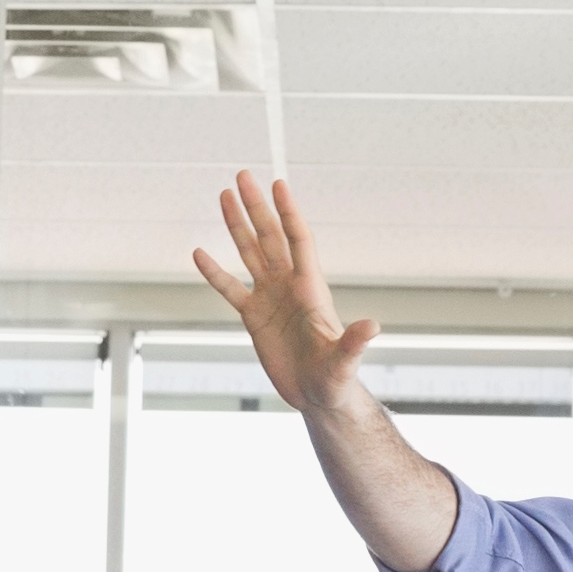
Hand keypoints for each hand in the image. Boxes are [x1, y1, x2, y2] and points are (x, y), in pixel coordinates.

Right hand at [192, 173, 377, 417]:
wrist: (318, 396)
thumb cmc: (336, 379)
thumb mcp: (344, 362)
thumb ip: (353, 343)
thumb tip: (373, 327)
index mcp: (310, 289)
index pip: (298, 241)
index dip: (289, 212)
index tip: (279, 183)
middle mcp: (289, 286)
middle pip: (270, 236)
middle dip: (257, 206)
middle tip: (243, 175)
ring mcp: (270, 298)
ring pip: (250, 252)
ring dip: (237, 225)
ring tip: (224, 195)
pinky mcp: (254, 317)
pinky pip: (230, 288)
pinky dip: (214, 271)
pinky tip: (199, 253)